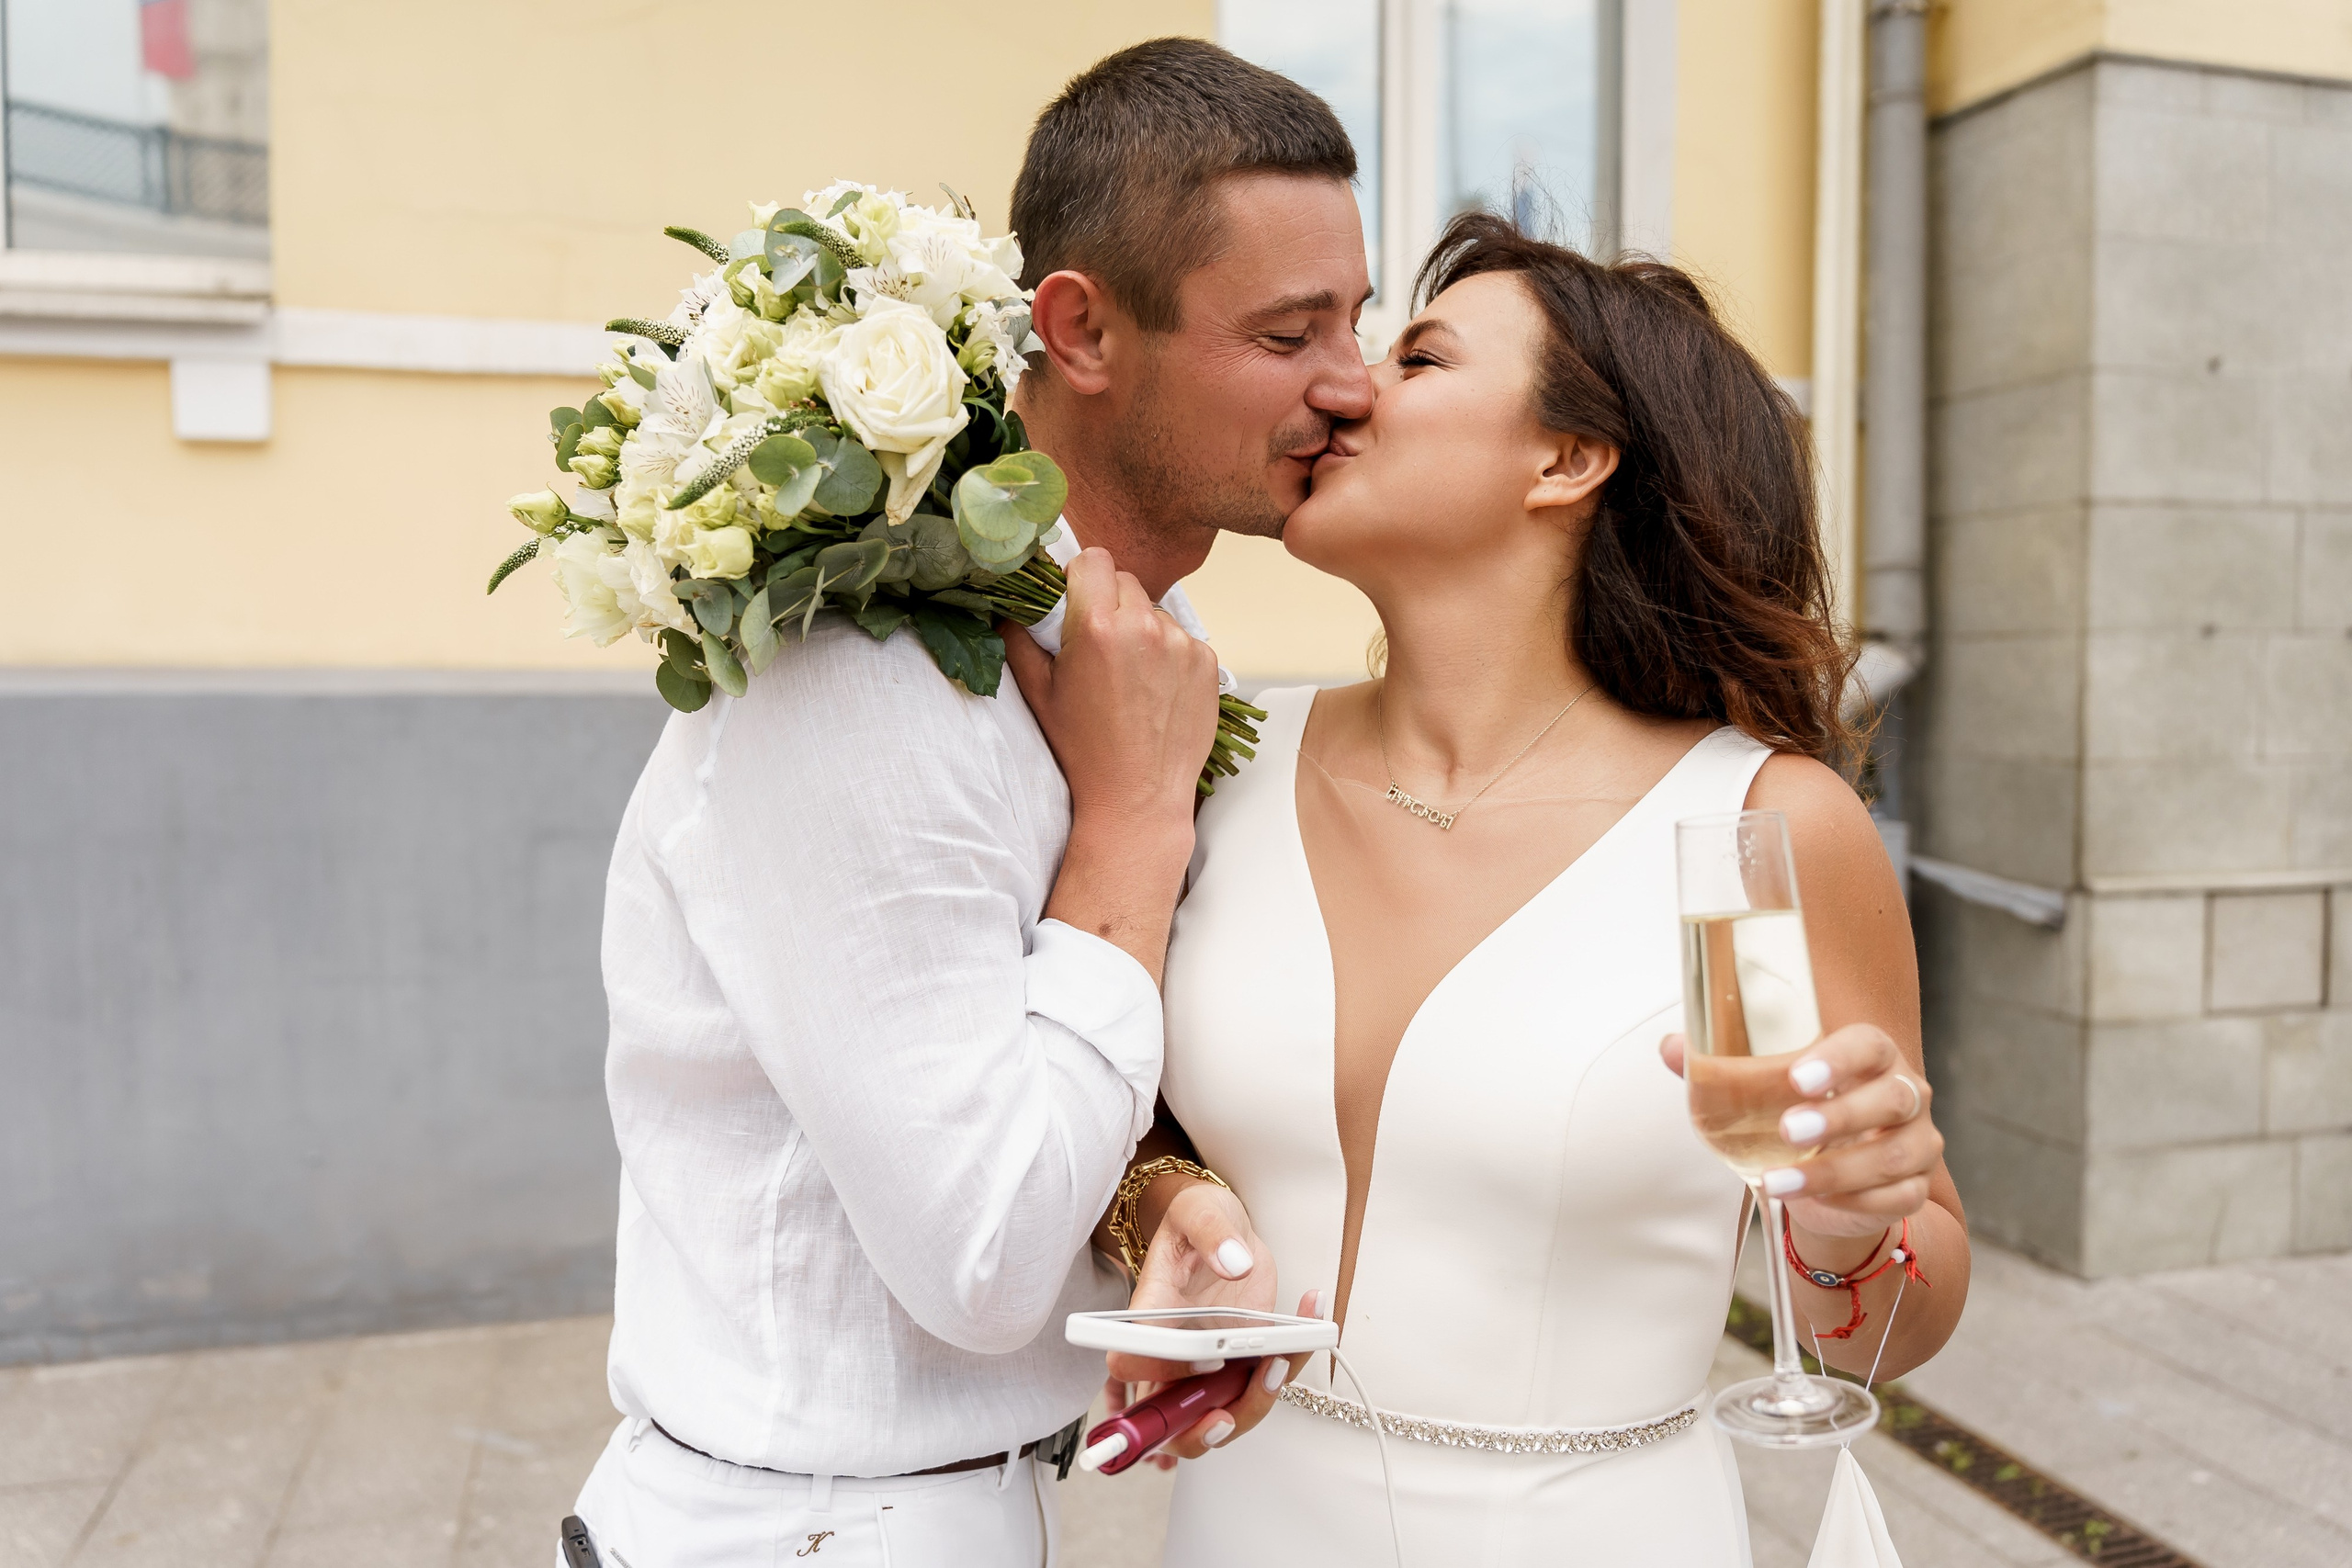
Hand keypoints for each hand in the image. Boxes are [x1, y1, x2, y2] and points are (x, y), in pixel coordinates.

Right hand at [1005, 548, 1219, 834]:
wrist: (1137, 796)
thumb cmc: (1084, 749)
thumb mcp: (1039, 693)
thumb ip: (1020, 640)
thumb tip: (1011, 609)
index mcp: (1096, 627)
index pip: (1093, 559)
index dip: (1081, 577)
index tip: (1077, 600)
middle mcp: (1144, 627)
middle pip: (1125, 581)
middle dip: (1110, 604)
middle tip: (1100, 646)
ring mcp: (1181, 644)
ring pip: (1155, 612)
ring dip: (1141, 631)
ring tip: (1130, 677)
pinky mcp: (1207, 663)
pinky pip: (1182, 639)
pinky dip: (1169, 655)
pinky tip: (1155, 691)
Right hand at [1103, 1180, 1301, 1465]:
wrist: (1223, 1227)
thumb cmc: (1197, 1221)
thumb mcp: (1198, 1210)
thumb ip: (1212, 1231)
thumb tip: (1234, 1263)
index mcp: (1149, 1314)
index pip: (1129, 1361)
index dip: (1159, 1372)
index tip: (1205, 1359)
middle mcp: (1173, 1350)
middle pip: (1168, 1417)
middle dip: (1195, 1432)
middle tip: (1226, 1417)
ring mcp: (1205, 1363)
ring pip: (1215, 1415)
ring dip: (1250, 1406)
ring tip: (1280, 1361)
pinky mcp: (1238, 1362)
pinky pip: (1257, 1388)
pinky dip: (1287, 1371)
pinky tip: (1311, 1321)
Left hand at [1662, 1025, 1941, 1239]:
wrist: (1833, 1176)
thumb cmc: (1801, 1114)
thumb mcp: (1765, 1090)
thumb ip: (1720, 1068)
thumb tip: (1672, 1047)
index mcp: (1872, 1056)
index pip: (1869, 1045)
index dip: (1838, 1058)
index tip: (1797, 1076)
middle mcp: (1906, 1094)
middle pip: (1892, 1098)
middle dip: (1840, 1116)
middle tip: (1788, 1130)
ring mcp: (1917, 1143)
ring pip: (1892, 1155)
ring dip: (1834, 1171)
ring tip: (1778, 1181)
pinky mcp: (1914, 1188)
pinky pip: (1897, 1198)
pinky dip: (1854, 1203)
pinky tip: (1815, 1203)